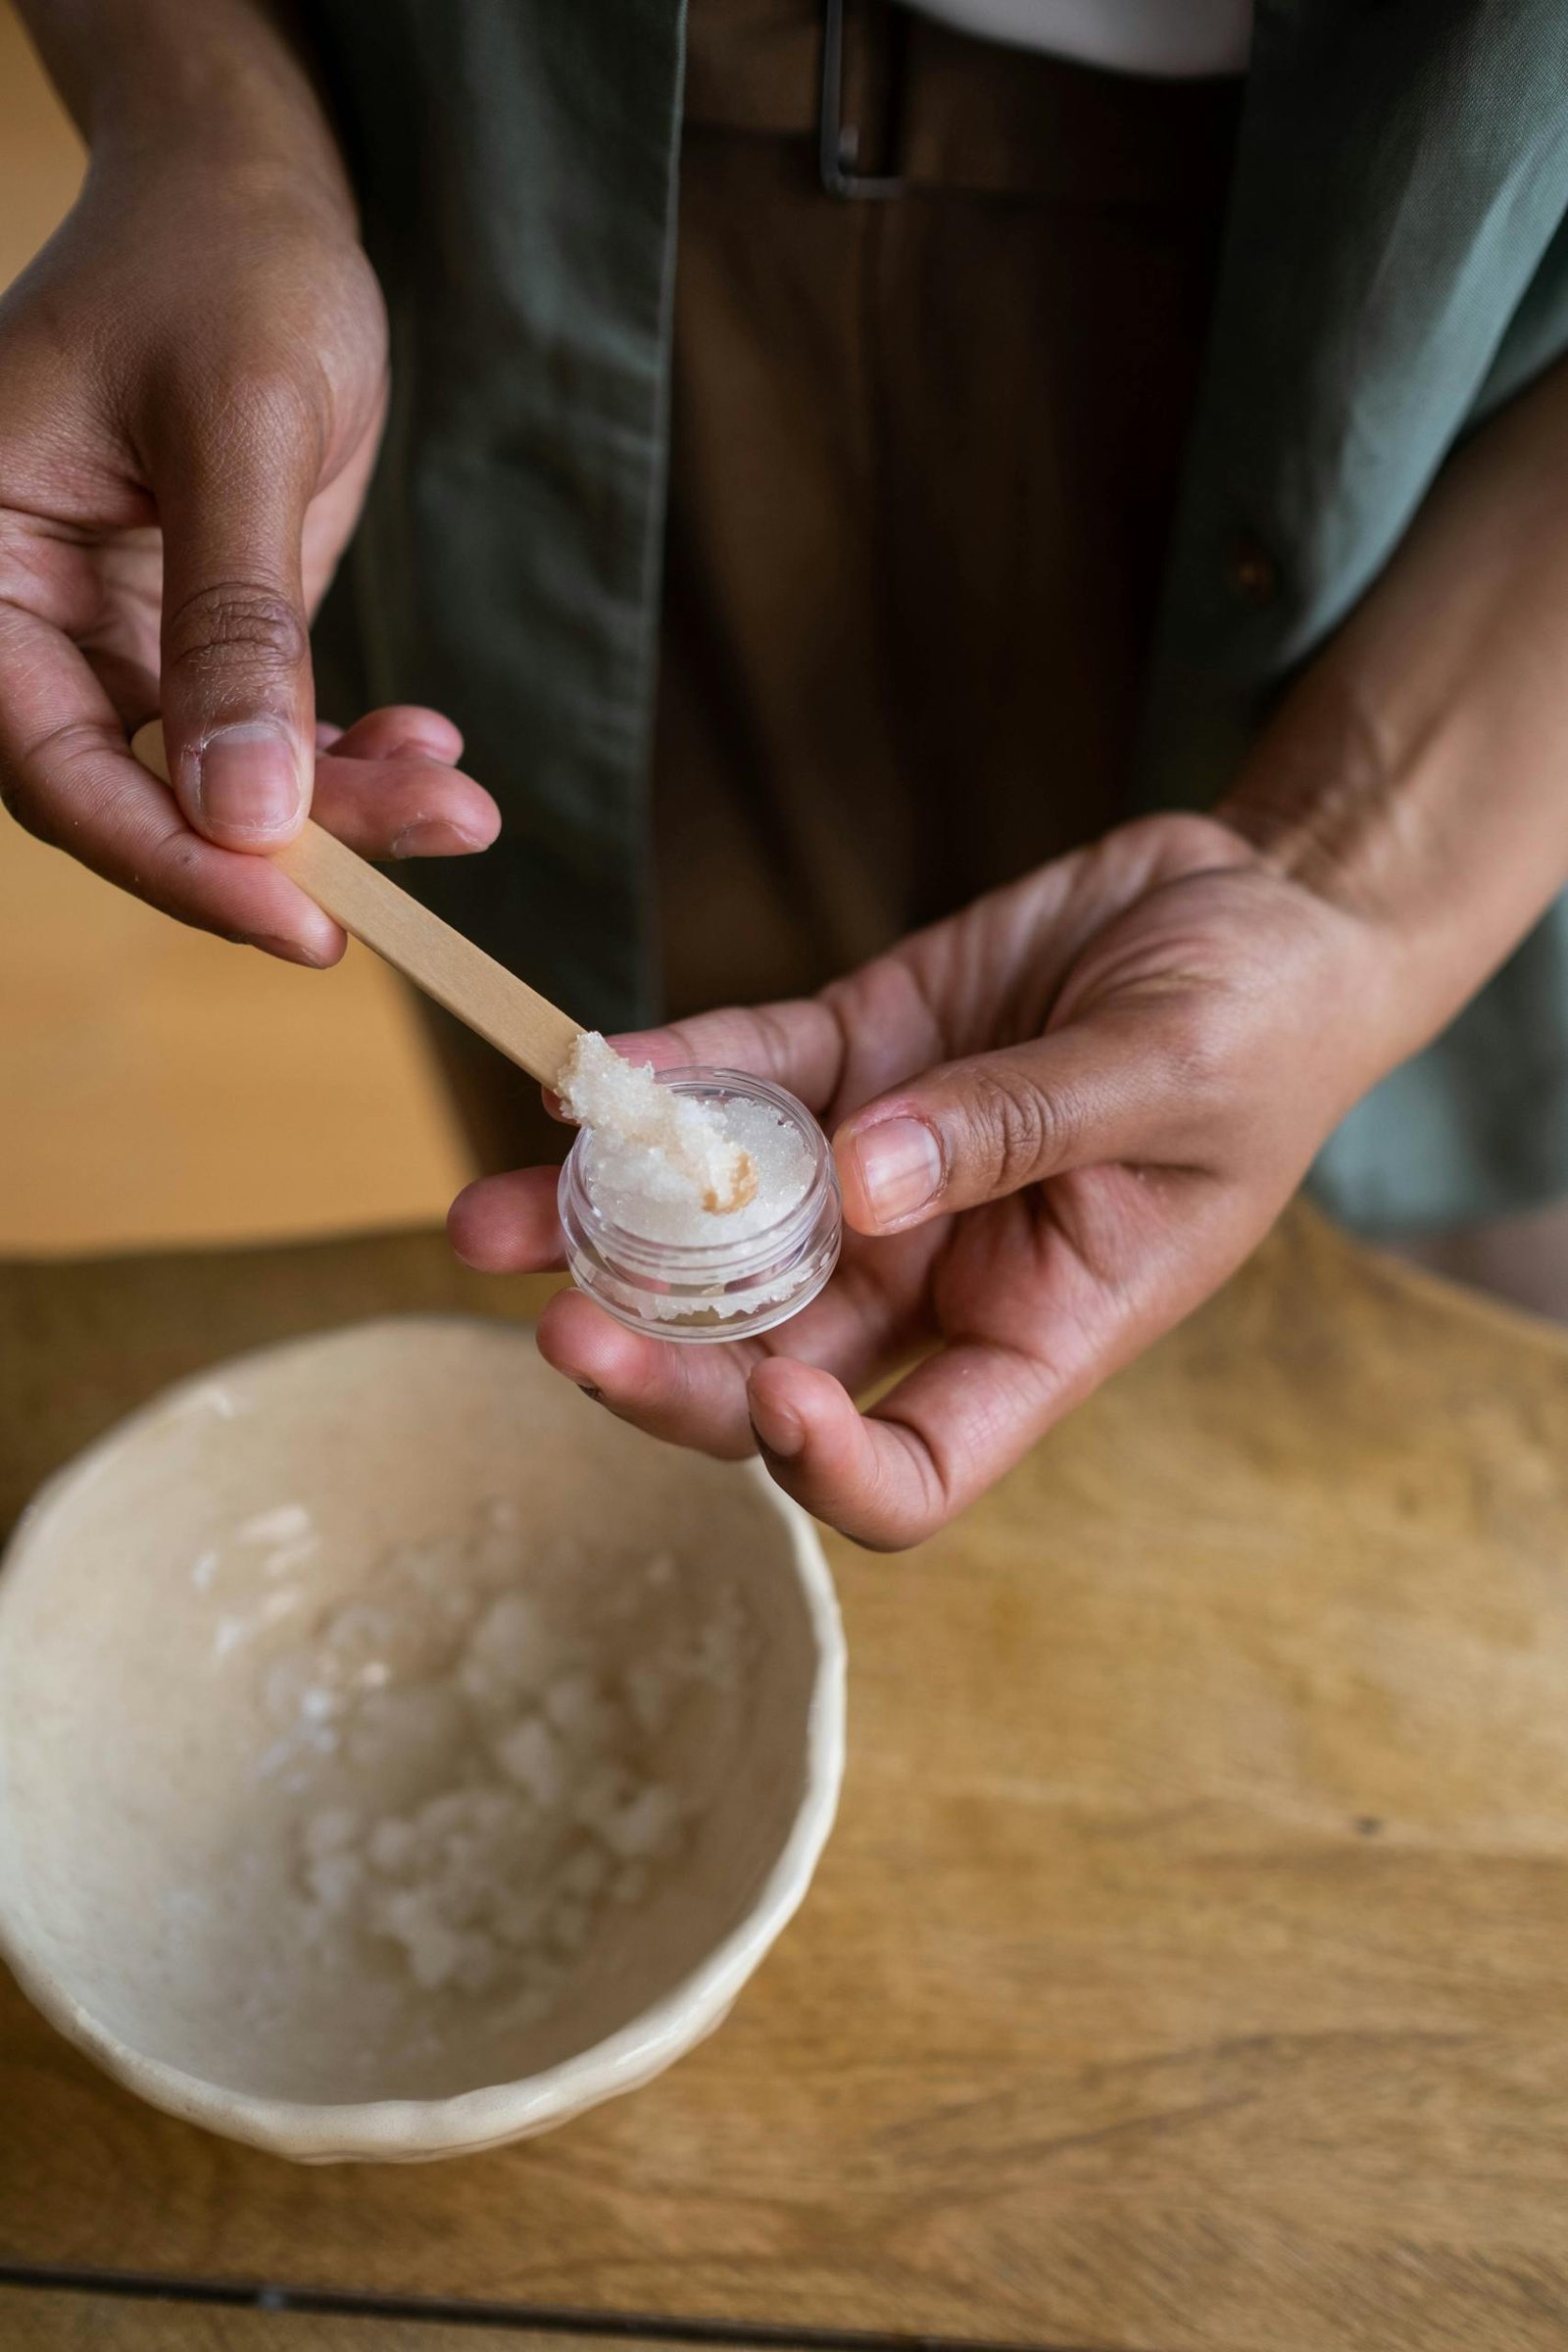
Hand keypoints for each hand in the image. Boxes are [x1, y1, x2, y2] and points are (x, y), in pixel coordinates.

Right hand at [0, 89, 494, 963]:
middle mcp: (29, 622)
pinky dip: (354, 762)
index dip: (172, 859)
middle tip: (426, 845)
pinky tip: (432, 748)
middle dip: (287, 844)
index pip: (51, 762)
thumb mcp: (236, 430)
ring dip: (348, 809)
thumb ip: (235, 625)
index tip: (300, 922)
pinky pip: (270, 740)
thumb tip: (246, 816)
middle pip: (135, 795)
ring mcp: (117, 639)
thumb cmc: (223, 269)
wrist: (256, 199)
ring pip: (220, 783)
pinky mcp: (200, 640)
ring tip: (462, 802)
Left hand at [450, 814, 1408, 1547]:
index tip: (774, 1397)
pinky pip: (734, 1080)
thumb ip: (1021, 1127)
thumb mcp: (1177, 1070)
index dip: (828, 1469)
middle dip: (662, 1365)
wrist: (1256, 898)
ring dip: (603, 1233)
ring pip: (718, 1237)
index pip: (914, 1471)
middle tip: (561, 1327)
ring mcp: (880, 1167)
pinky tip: (577, 1078)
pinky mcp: (850, 1056)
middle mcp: (938, 1271)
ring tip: (480, 1221)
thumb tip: (862, 1187)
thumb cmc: (1270, 1016)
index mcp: (1042, 1327)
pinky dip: (658, 1081)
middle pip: (771, 1368)